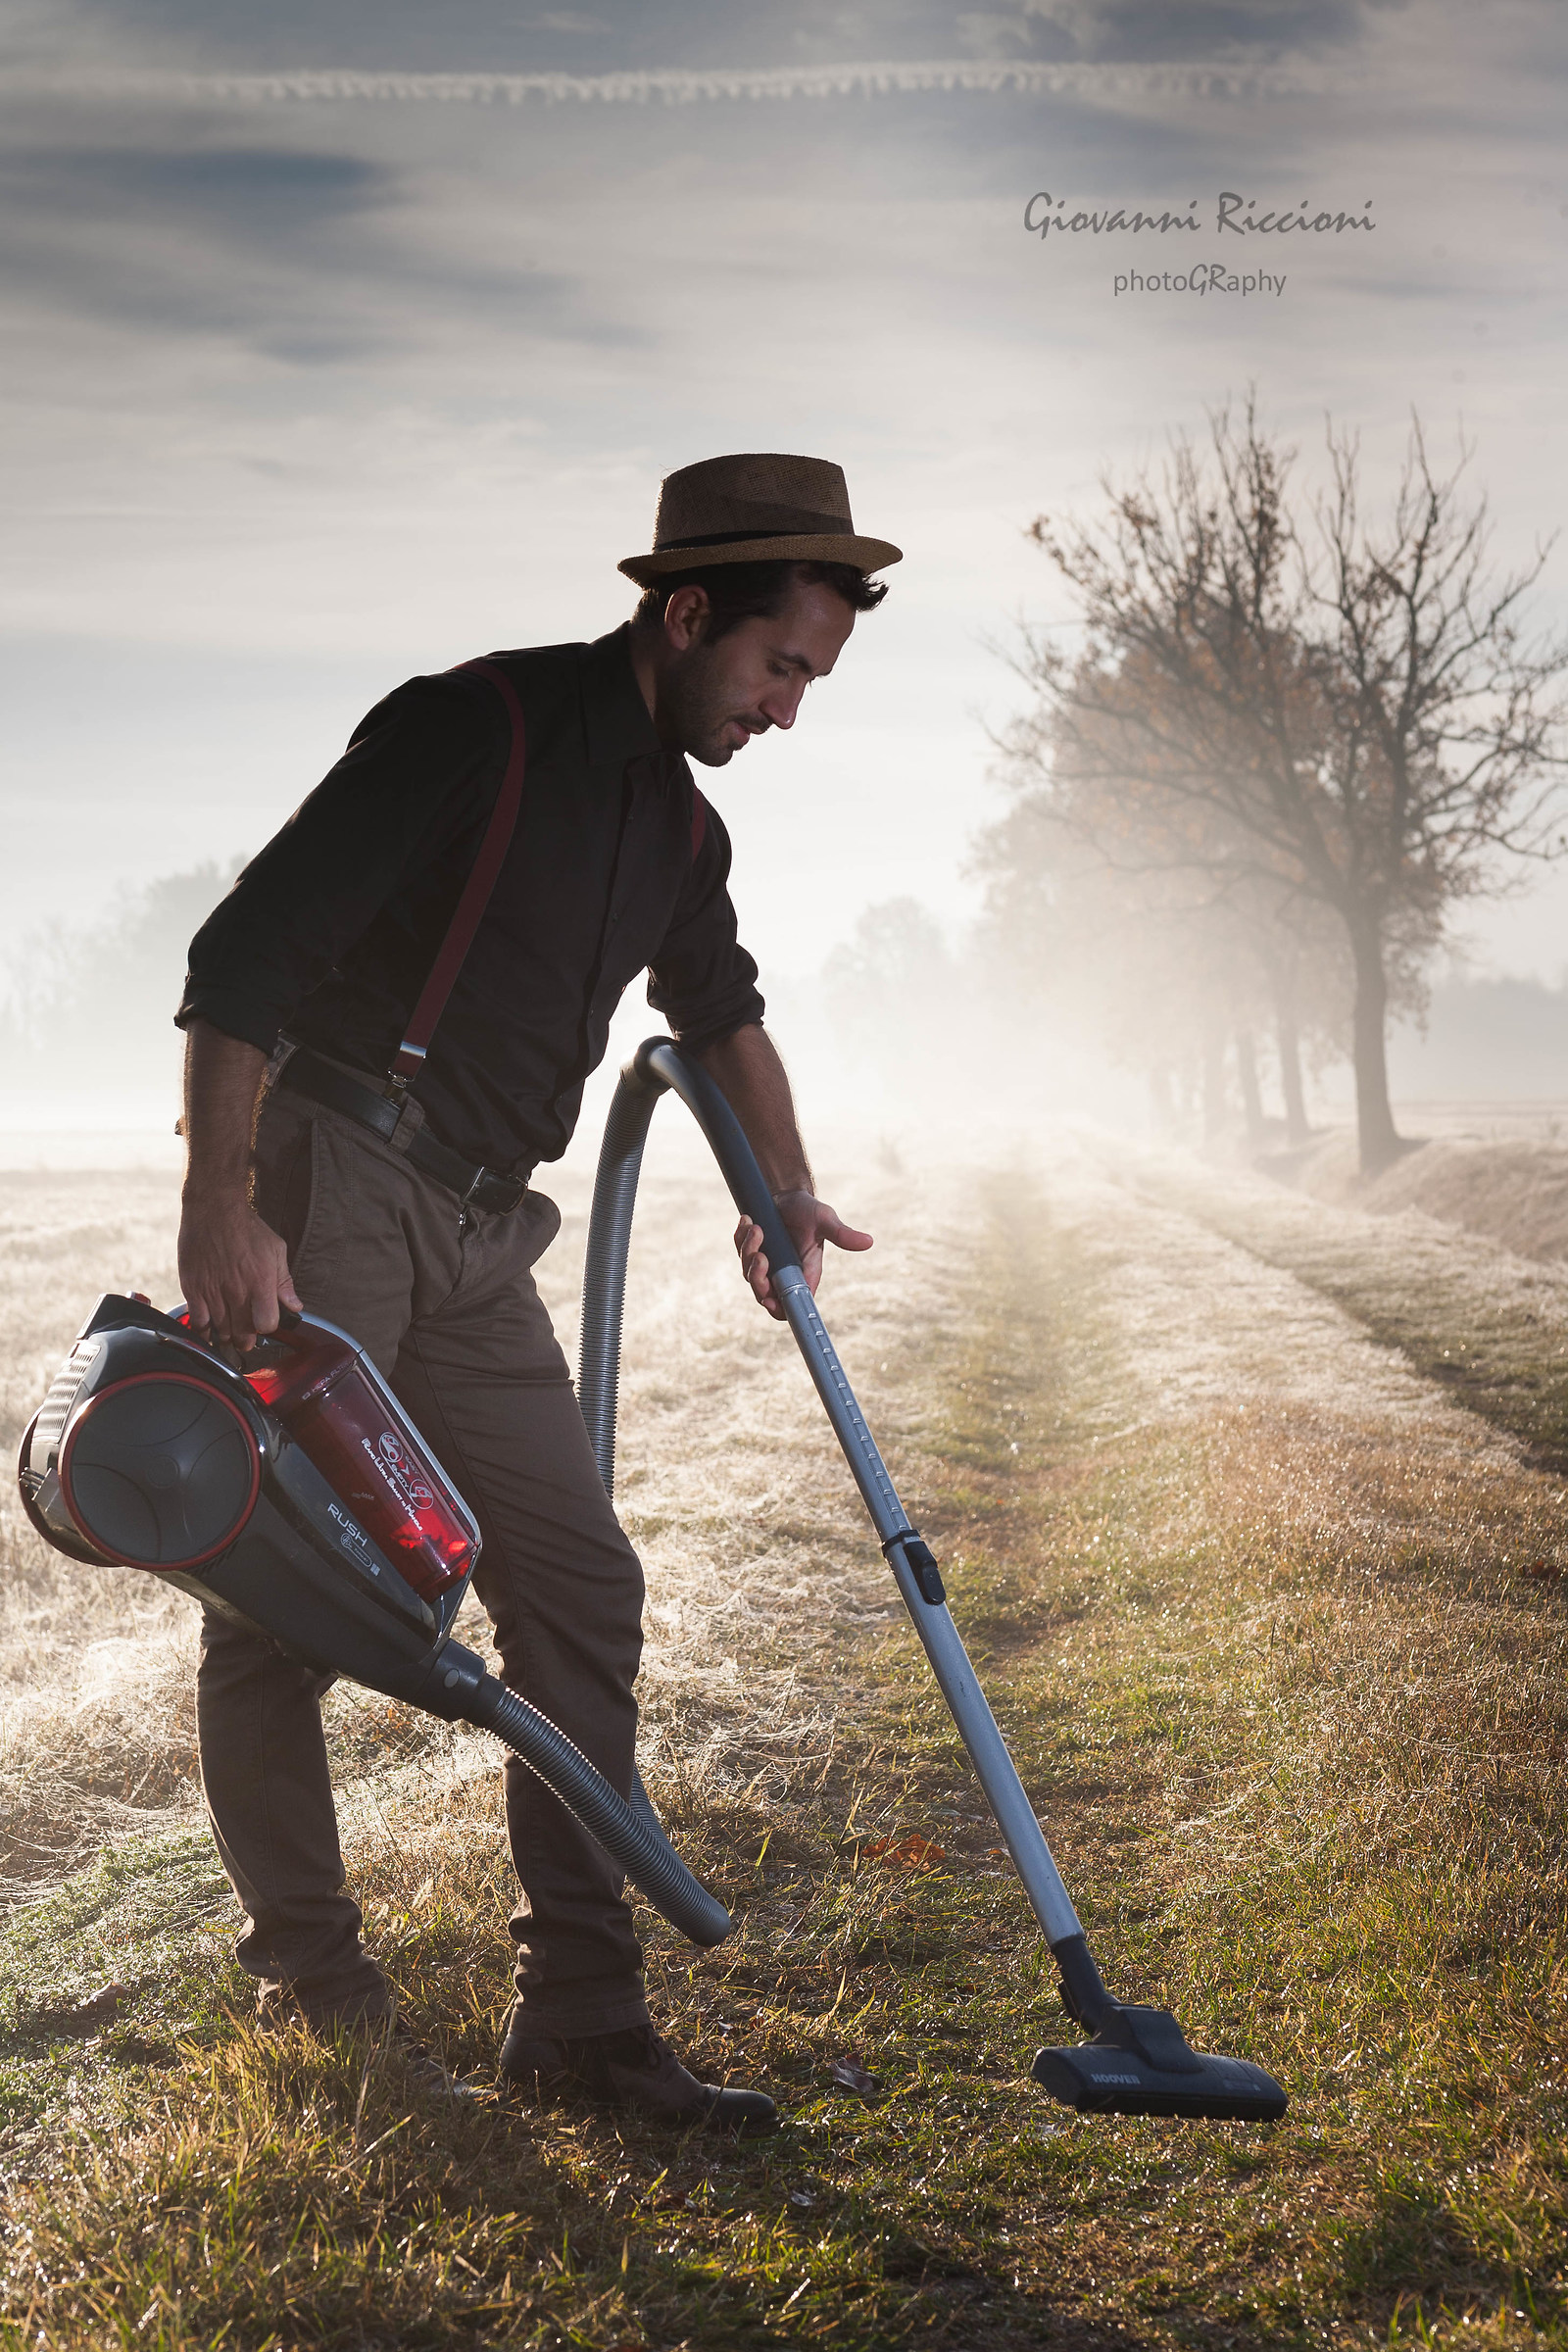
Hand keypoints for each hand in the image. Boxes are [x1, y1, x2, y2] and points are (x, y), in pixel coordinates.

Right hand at [177, 1188, 302, 1347]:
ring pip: (220, 1331)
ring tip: (229, 1333)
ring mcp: (213, 1291)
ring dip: (226, 1336)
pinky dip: (203, 1329)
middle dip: (246, 1340)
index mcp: (261, 1282)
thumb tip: (295, 1306)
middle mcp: (237, 1290)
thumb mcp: (276, 1250)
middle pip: (242, 1333)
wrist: (214, 1209)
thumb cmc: (247, 1228)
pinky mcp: (193, 1288)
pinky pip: (197, 1321)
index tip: (264, 1321)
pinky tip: (208, 1327)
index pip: (267, 1324)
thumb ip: (285, 1282)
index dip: (267, 1327)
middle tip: (246, 1338)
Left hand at [733, 1188, 872, 1319]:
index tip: (771, 1301)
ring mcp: (766, 1264)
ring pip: (749, 1272)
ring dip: (749, 1251)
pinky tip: (748, 1220)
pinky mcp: (751, 1251)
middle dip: (758, 1277)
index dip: (779, 1309)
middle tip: (762, 1255)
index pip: (791, 1303)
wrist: (789, 1193)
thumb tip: (868, 1242)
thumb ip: (843, 1234)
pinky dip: (741, 1238)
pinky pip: (740, 1252)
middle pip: (764, 1293)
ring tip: (757, 1227)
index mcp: (805, 1273)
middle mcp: (784, 1273)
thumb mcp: (825, 1220)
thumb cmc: (810, 1210)